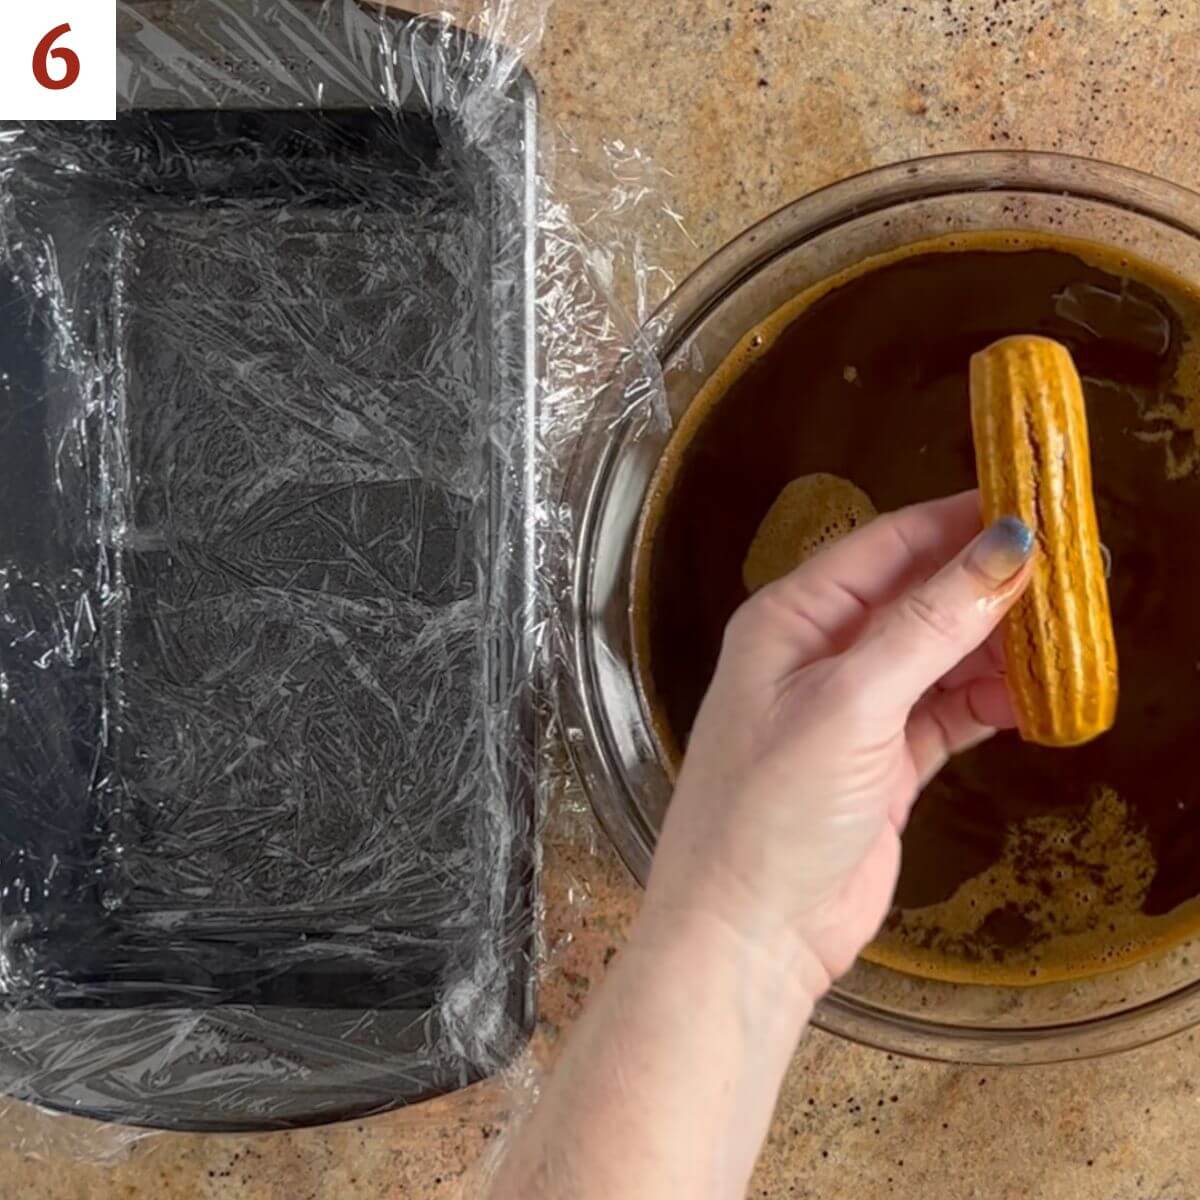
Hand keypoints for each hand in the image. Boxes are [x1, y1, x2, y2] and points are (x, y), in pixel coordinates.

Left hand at [642, 490, 1034, 996]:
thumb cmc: (770, 809)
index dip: (957, 522)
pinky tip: (1033, 703)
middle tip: (1075, 578)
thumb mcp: (849, 703)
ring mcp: (854, 710)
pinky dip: (988, 706)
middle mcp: (820, 654)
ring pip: (940, 656)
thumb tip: (1003, 547)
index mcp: (791, 619)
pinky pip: (947, 715)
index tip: (1035, 509)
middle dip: (989, 587)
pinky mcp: (883, 763)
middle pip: (919, 598)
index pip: (885, 546)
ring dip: (997, 649)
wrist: (747, 934)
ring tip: (1067, 641)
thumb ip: (927, 626)